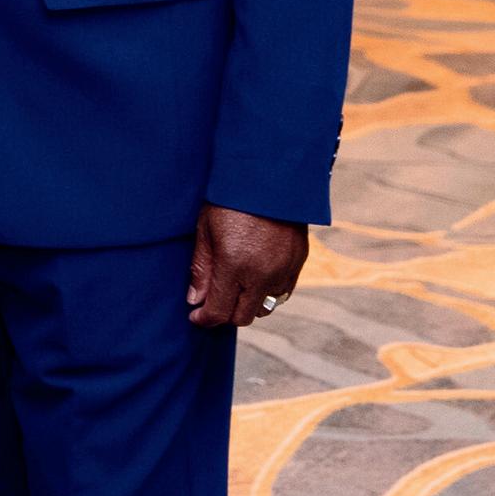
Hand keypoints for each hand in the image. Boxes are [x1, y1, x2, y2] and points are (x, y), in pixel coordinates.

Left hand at [187, 205, 305, 327]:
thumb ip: (201, 269)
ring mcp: (284, 270)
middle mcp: (262, 274)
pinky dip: (267, 291)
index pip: (219, 312)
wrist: (270, 176)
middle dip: (225, 314)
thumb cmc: (230, 199)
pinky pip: (283, 292)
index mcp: (234, 265)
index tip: (196, 316)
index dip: (204, 319)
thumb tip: (195, 300)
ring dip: (248, 304)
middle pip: (243, 316)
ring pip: (265, 307)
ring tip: (234, 287)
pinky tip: (254, 276)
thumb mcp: (205, 230)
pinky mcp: (299, 263)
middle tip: (212, 302)